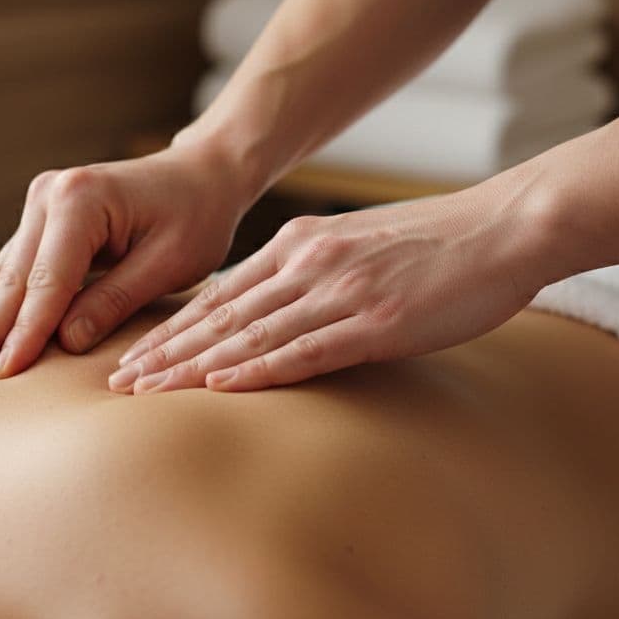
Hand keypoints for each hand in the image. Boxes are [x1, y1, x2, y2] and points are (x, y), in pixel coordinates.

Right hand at [0, 142, 252, 376]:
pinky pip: (6, 268)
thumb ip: (116, 299)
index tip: (3, 373)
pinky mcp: (40, 219)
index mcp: (82, 200)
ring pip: (2, 276)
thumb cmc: (197, 217)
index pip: (48, 281)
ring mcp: (40, 204)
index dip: (26, 332)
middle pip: (14, 278)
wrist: (202, 175)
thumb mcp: (170, 262)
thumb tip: (66, 343)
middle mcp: (50, 195)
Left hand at [107, 190, 552, 392]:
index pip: (220, 294)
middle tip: (115, 381)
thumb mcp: (359, 246)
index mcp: (300, 242)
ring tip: (146, 391)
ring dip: (191, 365)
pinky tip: (219, 385)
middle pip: (219, 314)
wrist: (503, 226)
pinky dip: (256, 368)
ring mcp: (339, 290)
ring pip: (248, 333)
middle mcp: (308, 262)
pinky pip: (303, 349)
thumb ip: (313, 273)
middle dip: (163, 350)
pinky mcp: (375, 320)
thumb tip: (275, 309)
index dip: (172, 328)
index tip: (132, 355)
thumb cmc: (438, 245)